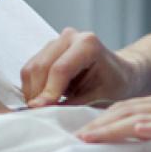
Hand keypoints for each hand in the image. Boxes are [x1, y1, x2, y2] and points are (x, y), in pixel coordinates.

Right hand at [21, 29, 142, 108]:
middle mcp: (70, 37)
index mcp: (88, 44)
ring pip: (31, 67)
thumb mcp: (101, 97)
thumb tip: (45, 110)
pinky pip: (30, 69)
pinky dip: (31, 87)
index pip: (60, 69)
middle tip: (38, 114)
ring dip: (32, 91)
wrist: (120, 73)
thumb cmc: (116, 85)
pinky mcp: (47, 50)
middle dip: (37, 93)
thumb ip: (74, 103)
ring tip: (41, 109)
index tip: (40, 110)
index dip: (48, 92)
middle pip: (41, 66)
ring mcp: (56, 41)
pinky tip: (41, 100)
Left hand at [74, 94, 150, 151]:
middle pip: (124, 110)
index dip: (100, 118)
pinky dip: (149, 127)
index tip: (79, 130)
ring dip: (113, 126)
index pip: (124, 109)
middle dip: (98, 123)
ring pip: (139, 117)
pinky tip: (133, 130)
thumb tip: (134, 145)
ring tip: (91, 135)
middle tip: (74, 135)